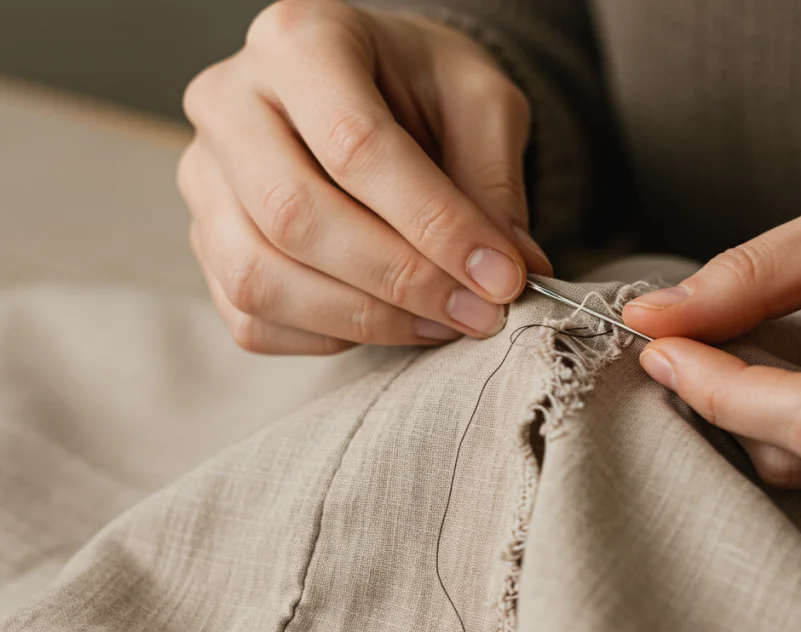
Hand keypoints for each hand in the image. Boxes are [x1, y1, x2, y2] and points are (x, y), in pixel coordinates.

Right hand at [178, 0, 550, 353]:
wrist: (379, 87)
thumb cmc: (425, 86)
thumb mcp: (481, 103)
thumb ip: (494, 184)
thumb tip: (509, 275)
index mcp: (299, 40)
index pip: (356, 147)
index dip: (434, 224)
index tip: (502, 276)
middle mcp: (229, 102)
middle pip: (295, 217)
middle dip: (401, 280)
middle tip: (479, 311)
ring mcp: (205, 176)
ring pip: (260, 276)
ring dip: (365, 319)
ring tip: (445, 321)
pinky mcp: (205, 238)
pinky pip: (250, 315)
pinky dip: (329, 336)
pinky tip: (392, 321)